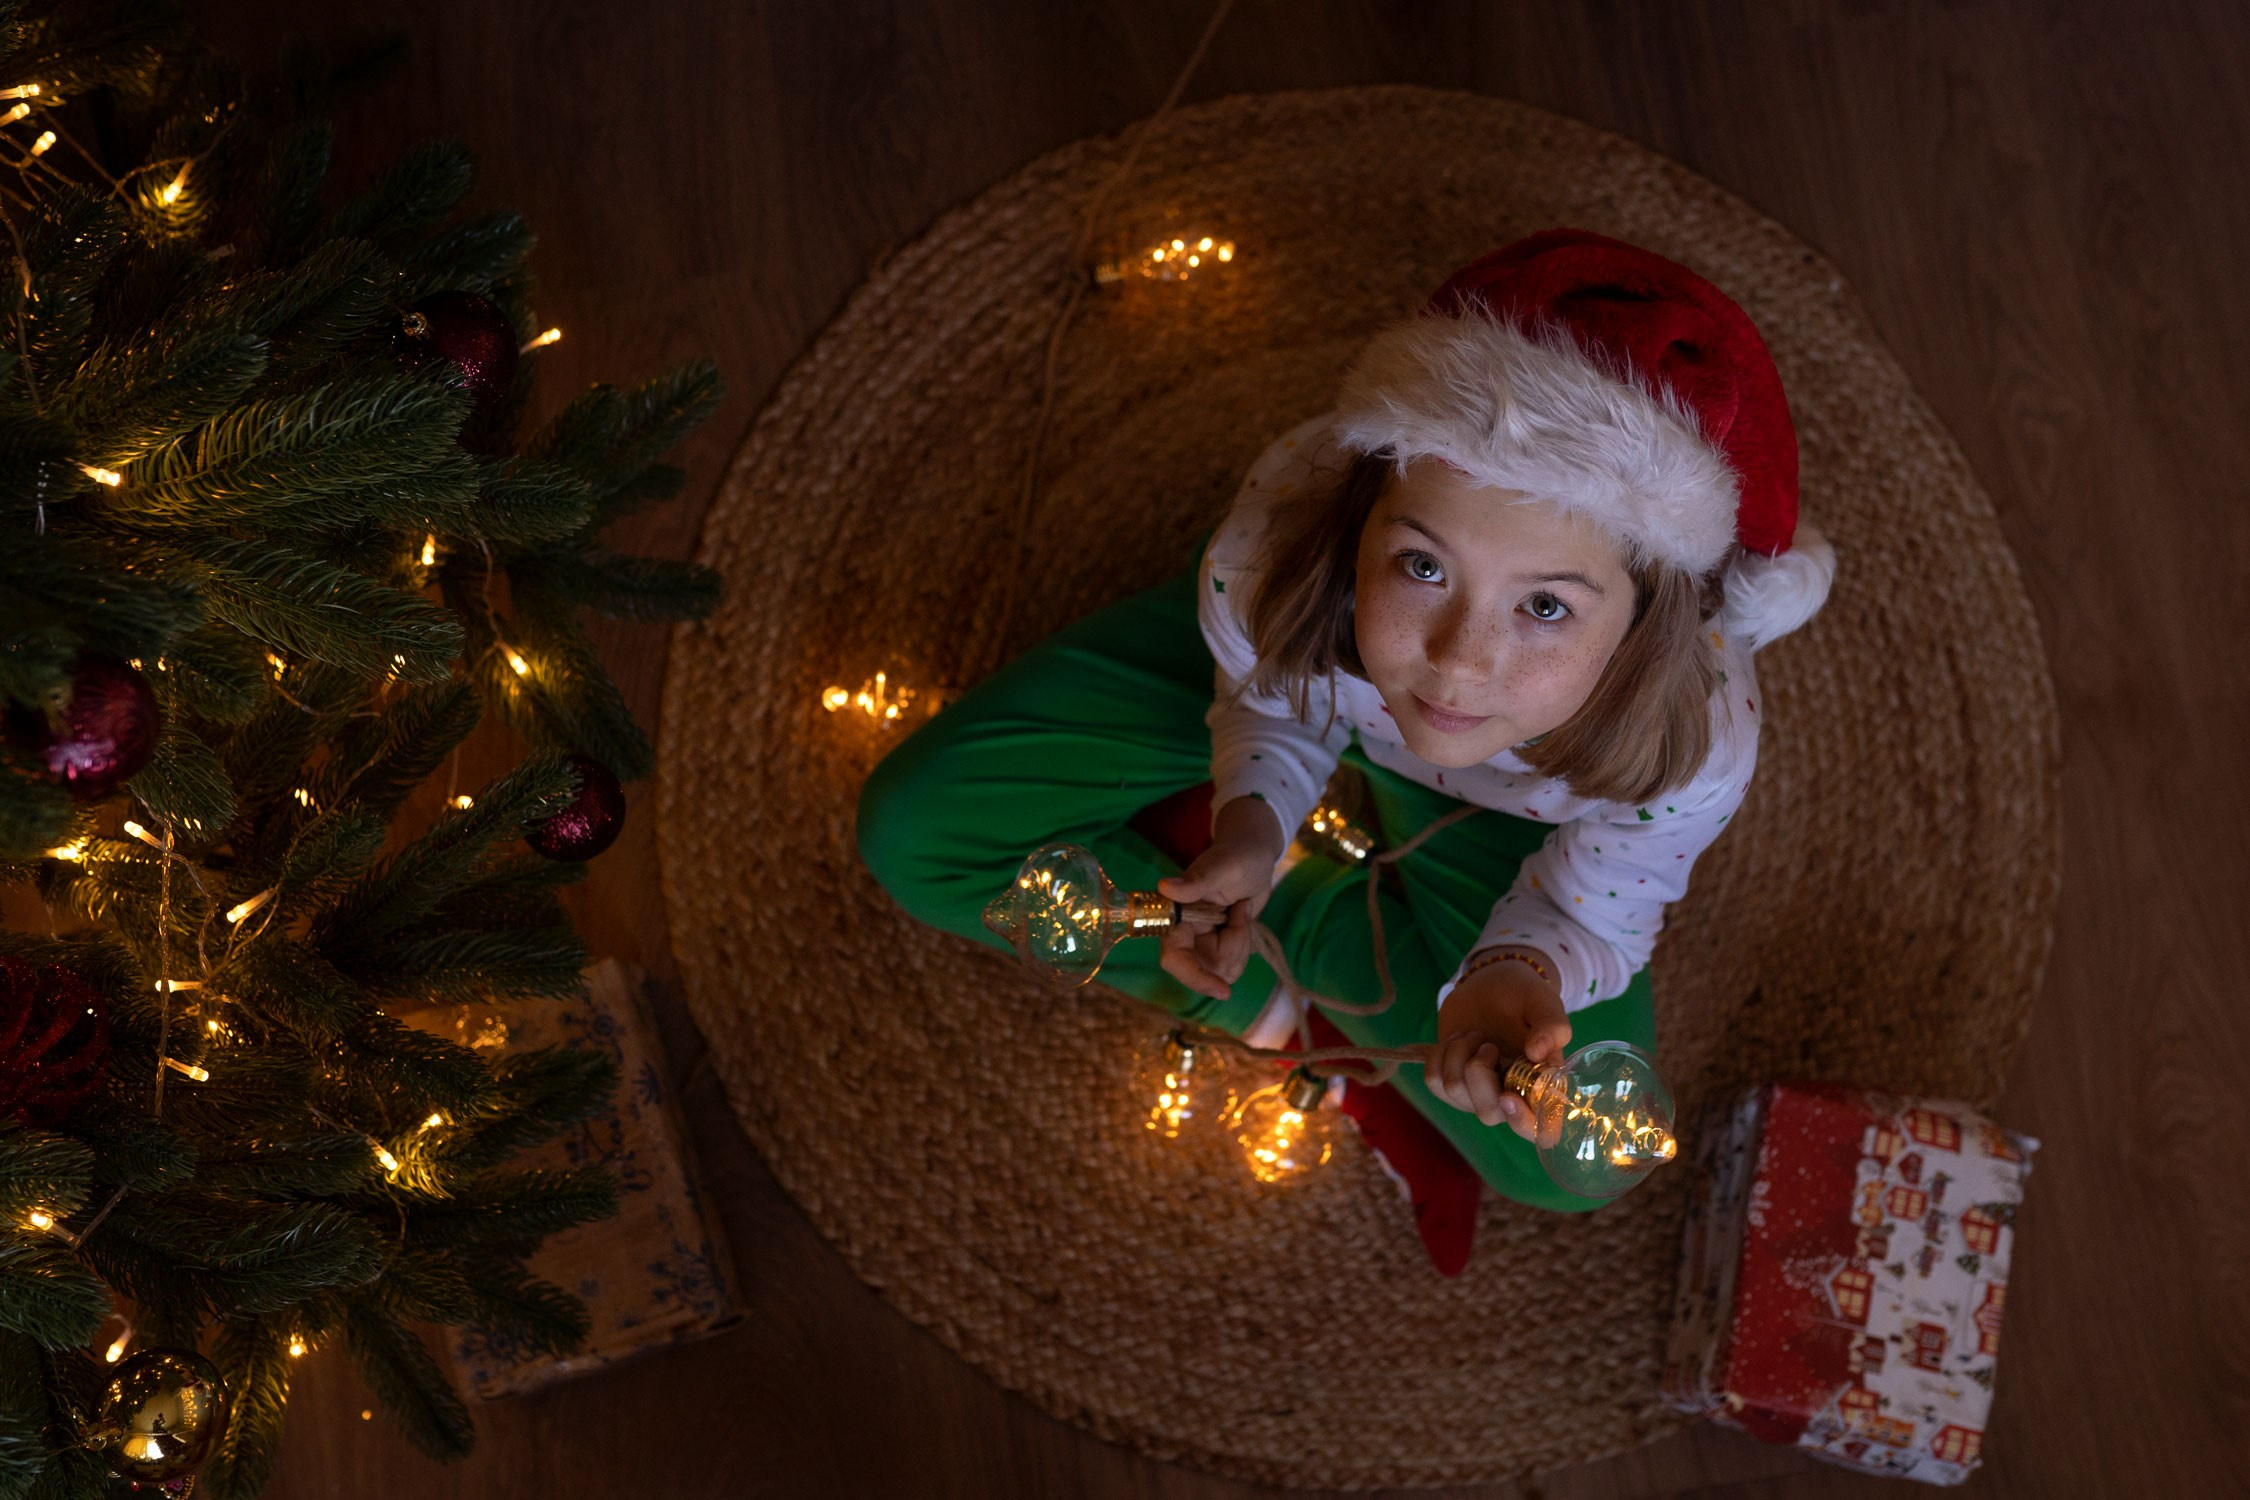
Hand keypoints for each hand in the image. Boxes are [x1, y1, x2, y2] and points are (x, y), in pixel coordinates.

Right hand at [1154, 796, 1286, 1000]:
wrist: (1255, 854)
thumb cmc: (1237, 854)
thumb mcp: (1220, 866)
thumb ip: (1195, 881)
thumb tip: (1165, 886)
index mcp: (1175, 915)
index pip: (1175, 958)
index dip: (1195, 978)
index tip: (1223, 991)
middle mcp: (1184, 932)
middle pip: (1205, 970)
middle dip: (1231, 951)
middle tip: (1241, 916)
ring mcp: (1202, 941)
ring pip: (1222, 970)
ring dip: (1240, 945)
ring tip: (1242, 913)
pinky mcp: (1219, 944)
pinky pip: (1233, 964)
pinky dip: (1244, 945)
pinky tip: (1243, 919)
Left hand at [1422, 950, 1570, 1143]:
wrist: (1491, 986)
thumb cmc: (1524, 997)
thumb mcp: (1545, 1002)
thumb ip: (1552, 1026)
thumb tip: (1537, 1053)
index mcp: (1543, 1088)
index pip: (1542, 1131)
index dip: (1524, 1123)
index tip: (1508, 1097)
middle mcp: (1512, 1099)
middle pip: (1487, 1113)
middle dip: (1478, 1072)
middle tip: (1488, 1043)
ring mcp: (1478, 1096)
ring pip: (1455, 1090)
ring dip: (1460, 1052)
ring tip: (1476, 1036)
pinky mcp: (1451, 1085)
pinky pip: (1433, 1080)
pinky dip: (1440, 1053)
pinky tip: (1458, 1041)